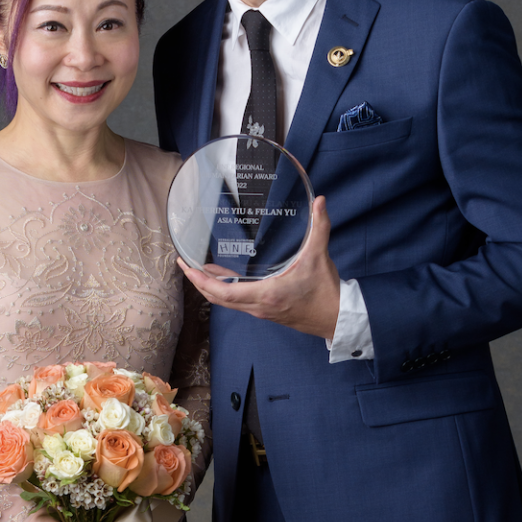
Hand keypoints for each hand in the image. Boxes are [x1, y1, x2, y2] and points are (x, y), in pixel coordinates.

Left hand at [179, 195, 340, 339]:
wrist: (337, 319)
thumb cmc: (326, 292)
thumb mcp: (319, 256)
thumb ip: (319, 227)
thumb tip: (320, 201)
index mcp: (266, 294)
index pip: (223, 293)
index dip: (201, 281)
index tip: (187, 268)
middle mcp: (258, 306)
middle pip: (218, 299)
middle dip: (198, 283)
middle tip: (184, 265)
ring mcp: (262, 311)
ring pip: (227, 302)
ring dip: (210, 287)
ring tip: (197, 270)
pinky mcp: (267, 311)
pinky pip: (238, 302)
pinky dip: (225, 291)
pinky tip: (223, 278)